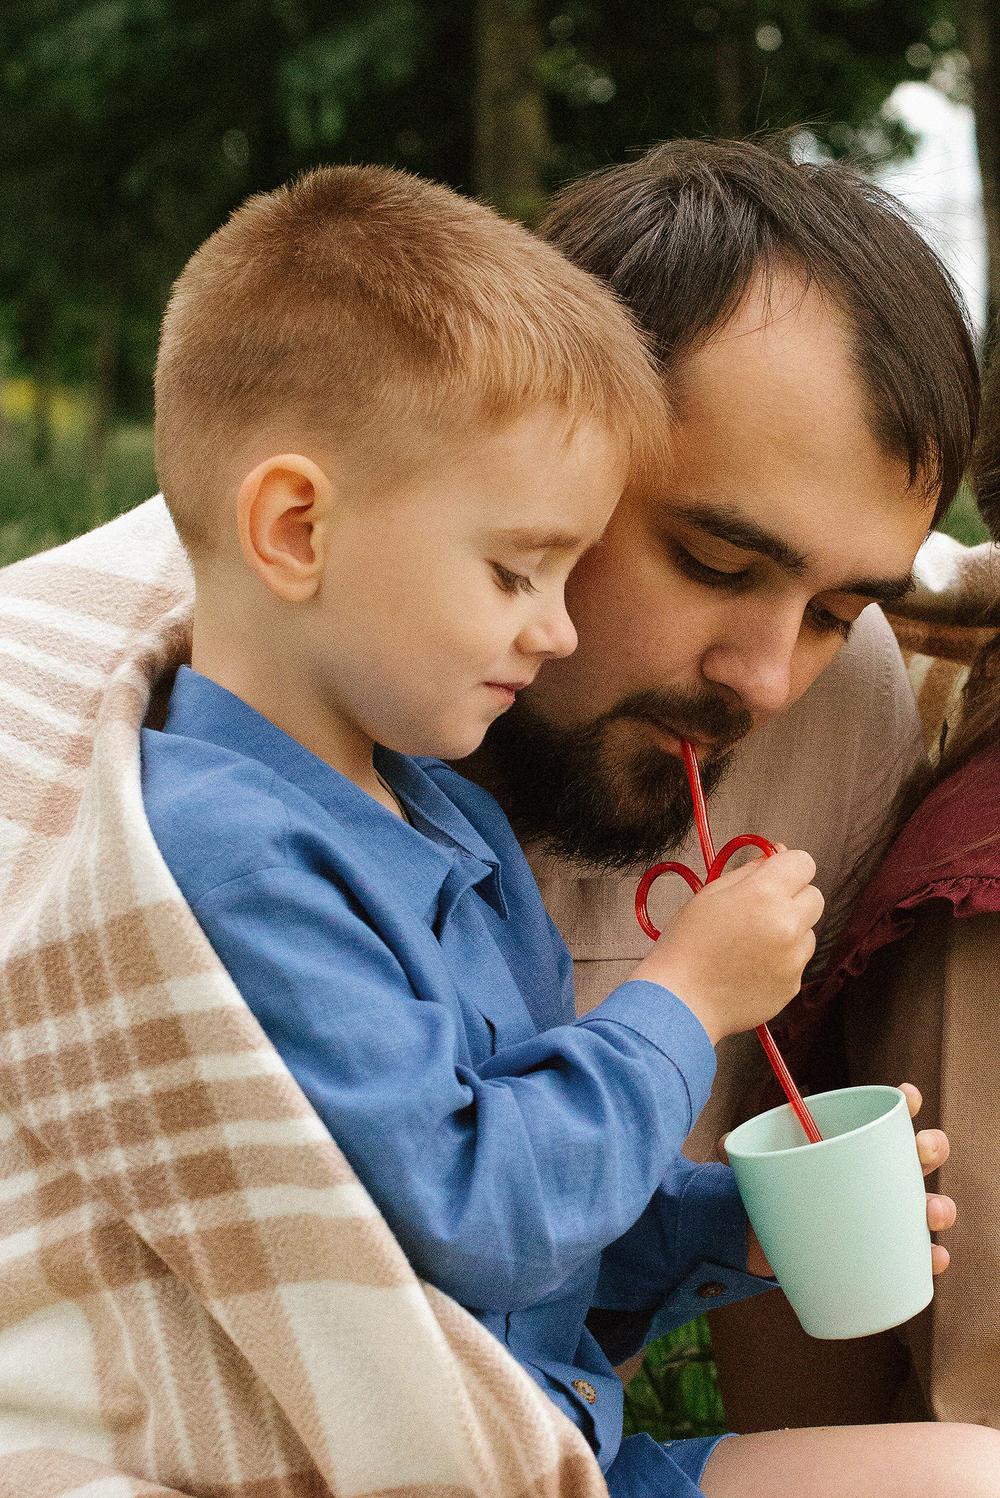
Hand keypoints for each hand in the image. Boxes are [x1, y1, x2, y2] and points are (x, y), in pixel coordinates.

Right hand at [632, 847, 823, 1043]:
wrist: (680, 1001)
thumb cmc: (686, 945)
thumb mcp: (709, 894)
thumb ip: (747, 872)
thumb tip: (772, 858)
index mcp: (764, 894)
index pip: (803, 862)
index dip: (787, 866)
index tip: (774, 875)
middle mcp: (787, 924)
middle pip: (815, 896)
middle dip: (793, 897)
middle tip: (761, 909)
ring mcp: (793, 958)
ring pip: (808, 931)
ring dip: (790, 930)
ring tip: (752, 943)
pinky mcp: (793, 985)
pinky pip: (798, 961)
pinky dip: (782, 960)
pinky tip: (751, 966)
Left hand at [737, 1081, 955, 1277]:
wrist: (762, 1242)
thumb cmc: (768, 1189)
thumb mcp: (753, 1166)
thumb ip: (738, 1151)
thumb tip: (725, 1145)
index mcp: (849, 1143)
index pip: (884, 1116)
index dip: (905, 1103)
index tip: (909, 1097)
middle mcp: (874, 1175)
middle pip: (917, 1155)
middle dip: (929, 1147)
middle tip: (921, 1150)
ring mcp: (882, 1214)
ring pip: (925, 1204)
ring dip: (937, 1205)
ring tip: (929, 1211)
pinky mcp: (881, 1251)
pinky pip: (916, 1255)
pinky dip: (930, 1256)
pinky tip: (932, 1258)